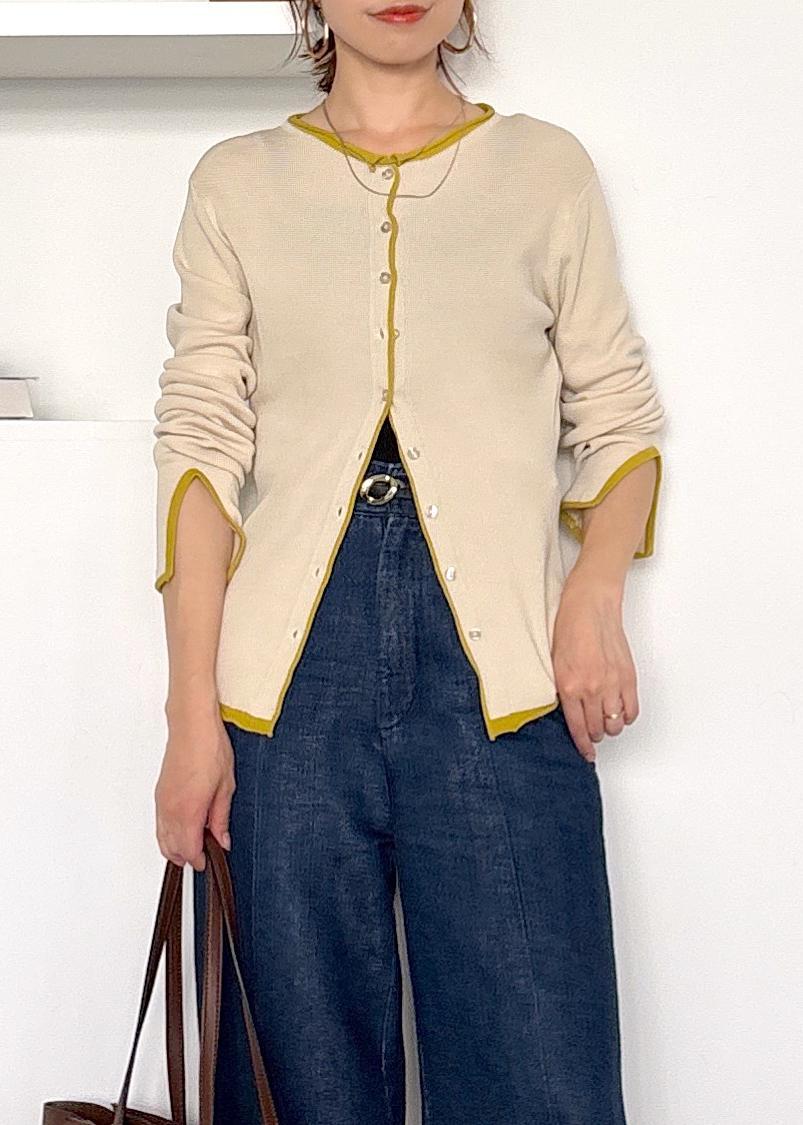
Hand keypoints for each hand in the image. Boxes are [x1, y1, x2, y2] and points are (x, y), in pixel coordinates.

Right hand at [154, 701, 234, 869]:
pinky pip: (159, 824)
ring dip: (175, 847)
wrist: (192, 725)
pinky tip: (183, 828)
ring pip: (161, 837)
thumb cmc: (210, 749)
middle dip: (186, 857)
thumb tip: (222, 839)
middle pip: (171, 848)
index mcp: (188, 811)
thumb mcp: (226, 787)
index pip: (189, 850)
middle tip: (203, 856)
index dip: (199, 860)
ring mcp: (162, 801)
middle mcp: (170, 809)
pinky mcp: (159, 793)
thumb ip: (221, 818)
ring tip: (195, 844)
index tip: (208, 861)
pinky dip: (168, 833)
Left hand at [551, 574, 638, 762]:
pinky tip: (620, 711)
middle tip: (592, 732)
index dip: (582, 745)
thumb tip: (570, 710)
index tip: (586, 754)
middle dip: (594, 735)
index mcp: (570, 686)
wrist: (591, 605)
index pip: (577, 728)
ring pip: (616, 723)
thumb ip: (564, 689)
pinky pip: (632, 710)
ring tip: (605, 721)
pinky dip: (627, 716)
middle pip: (598, 729)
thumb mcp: (555, 662)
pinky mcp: (629, 676)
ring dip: (611, 727)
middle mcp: (592, 689)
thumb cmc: (570, 627)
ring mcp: (613, 684)